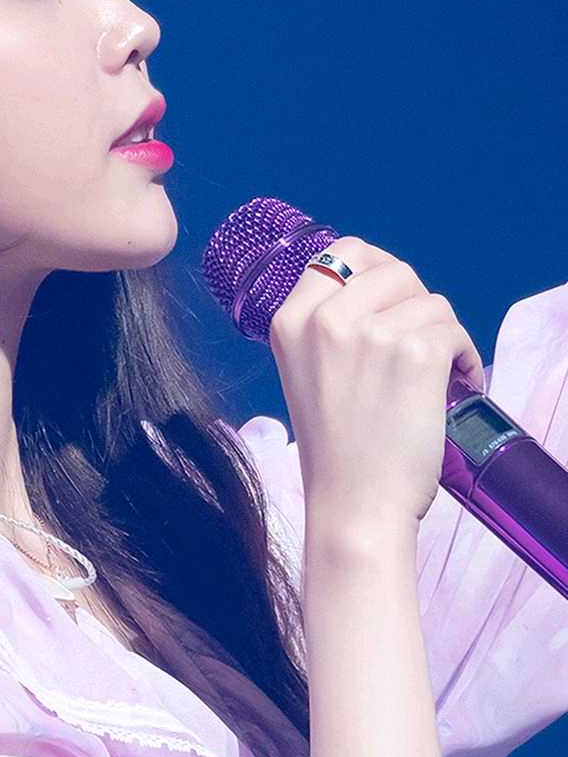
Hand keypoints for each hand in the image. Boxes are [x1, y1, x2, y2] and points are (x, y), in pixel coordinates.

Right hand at [267, 237, 486, 528]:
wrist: (354, 504)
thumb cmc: (336, 450)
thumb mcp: (305, 374)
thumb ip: (328, 327)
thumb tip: (381, 290)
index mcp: (290, 321)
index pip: (341, 252)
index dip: (376, 270)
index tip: (393, 299)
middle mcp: (325, 320)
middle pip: (394, 271)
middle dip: (416, 304)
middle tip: (417, 345)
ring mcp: (370, 333)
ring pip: (431, 302)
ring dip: (443, 336)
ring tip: (435, 376)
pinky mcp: (415, 352)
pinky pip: (455, 331)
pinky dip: (465, 357)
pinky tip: (455, 385)